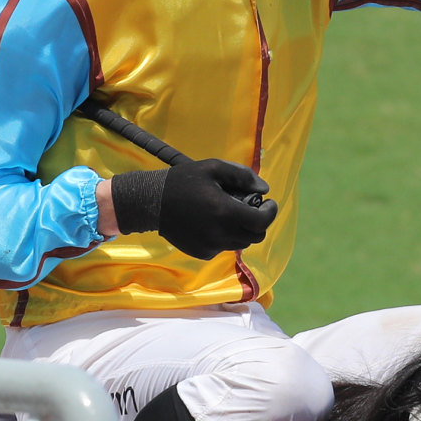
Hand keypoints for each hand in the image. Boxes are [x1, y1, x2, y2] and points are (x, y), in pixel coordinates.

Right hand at [109, 158, 277, 259]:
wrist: (150, 202)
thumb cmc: (182, 181)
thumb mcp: (212, 168)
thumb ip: (242, 176)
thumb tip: (264, 189)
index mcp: (225, 212)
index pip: (262, 222)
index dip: (270, 212)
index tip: (268, 203)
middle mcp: (220, 233)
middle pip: (255, 236)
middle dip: (258, 222)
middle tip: (249, 208)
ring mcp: (211, 246)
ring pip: (241, 243)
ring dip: (242, 230)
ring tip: (228, 214)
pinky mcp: (202, 253)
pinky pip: (224, 248)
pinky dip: (225, 237)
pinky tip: (212, 223)